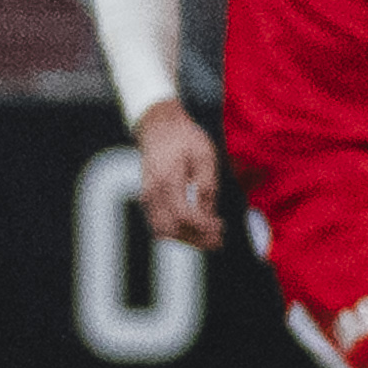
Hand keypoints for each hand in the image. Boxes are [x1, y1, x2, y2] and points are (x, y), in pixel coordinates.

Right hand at [128, 95, 222, 248]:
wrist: (159, 127)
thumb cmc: (186, 140)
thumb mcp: (205, 157)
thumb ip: (207, 186)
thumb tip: (209, 216)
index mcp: (168, 179)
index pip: (184, 215)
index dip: (204, 227)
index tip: (222, 228)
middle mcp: (152, 192)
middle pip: (171, 229)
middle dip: (196, 239)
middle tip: (219, 240)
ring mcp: (146, 197)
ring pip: (162, 231)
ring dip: (186, 239)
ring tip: (210, 238)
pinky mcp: (146, 200)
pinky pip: (158, 225)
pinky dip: (176, 232)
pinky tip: (196, 230)